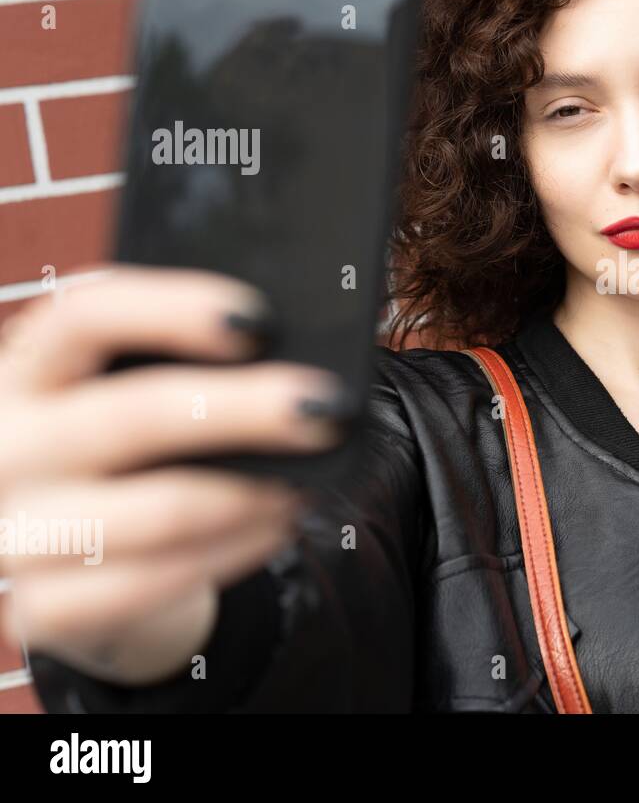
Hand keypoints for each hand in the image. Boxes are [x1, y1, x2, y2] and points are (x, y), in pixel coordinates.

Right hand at [0, 264, 348, 680]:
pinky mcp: (45, 608)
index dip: (171, 310)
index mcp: (27, 371)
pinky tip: (274, 527)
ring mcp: (18, 534)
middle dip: (246, 410)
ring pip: (156, 512)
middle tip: (326, 411)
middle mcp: (8, 447)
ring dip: (249, 496)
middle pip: (133, 416)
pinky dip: (233, 552)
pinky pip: (155, 583)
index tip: (260, 321)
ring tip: (302, 482)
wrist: (81, 568)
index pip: (82, 316)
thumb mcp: (128, 395)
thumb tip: (294, 361)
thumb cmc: (128, 457)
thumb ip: (185, 367)